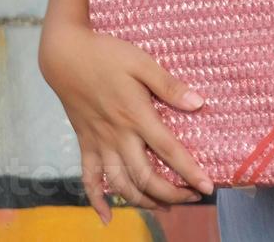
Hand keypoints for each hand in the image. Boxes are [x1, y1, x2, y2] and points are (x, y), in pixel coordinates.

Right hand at [39, 20, 213, 223]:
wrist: (66, 56)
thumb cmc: (108, 55)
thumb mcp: (143, 63)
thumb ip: (170, 86)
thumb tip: (199, 104)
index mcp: (137, 116)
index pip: (169, 151)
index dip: (190, 172)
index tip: (207, 187)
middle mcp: (118, 135)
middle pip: (146, 176)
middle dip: (170, 193)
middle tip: (191, 198)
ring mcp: (99, 142)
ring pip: (120, 183)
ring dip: (142, 200)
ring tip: (164, 207)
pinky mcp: (84, 143)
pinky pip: (88, 178)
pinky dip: (97, 200)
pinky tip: (107, 216)